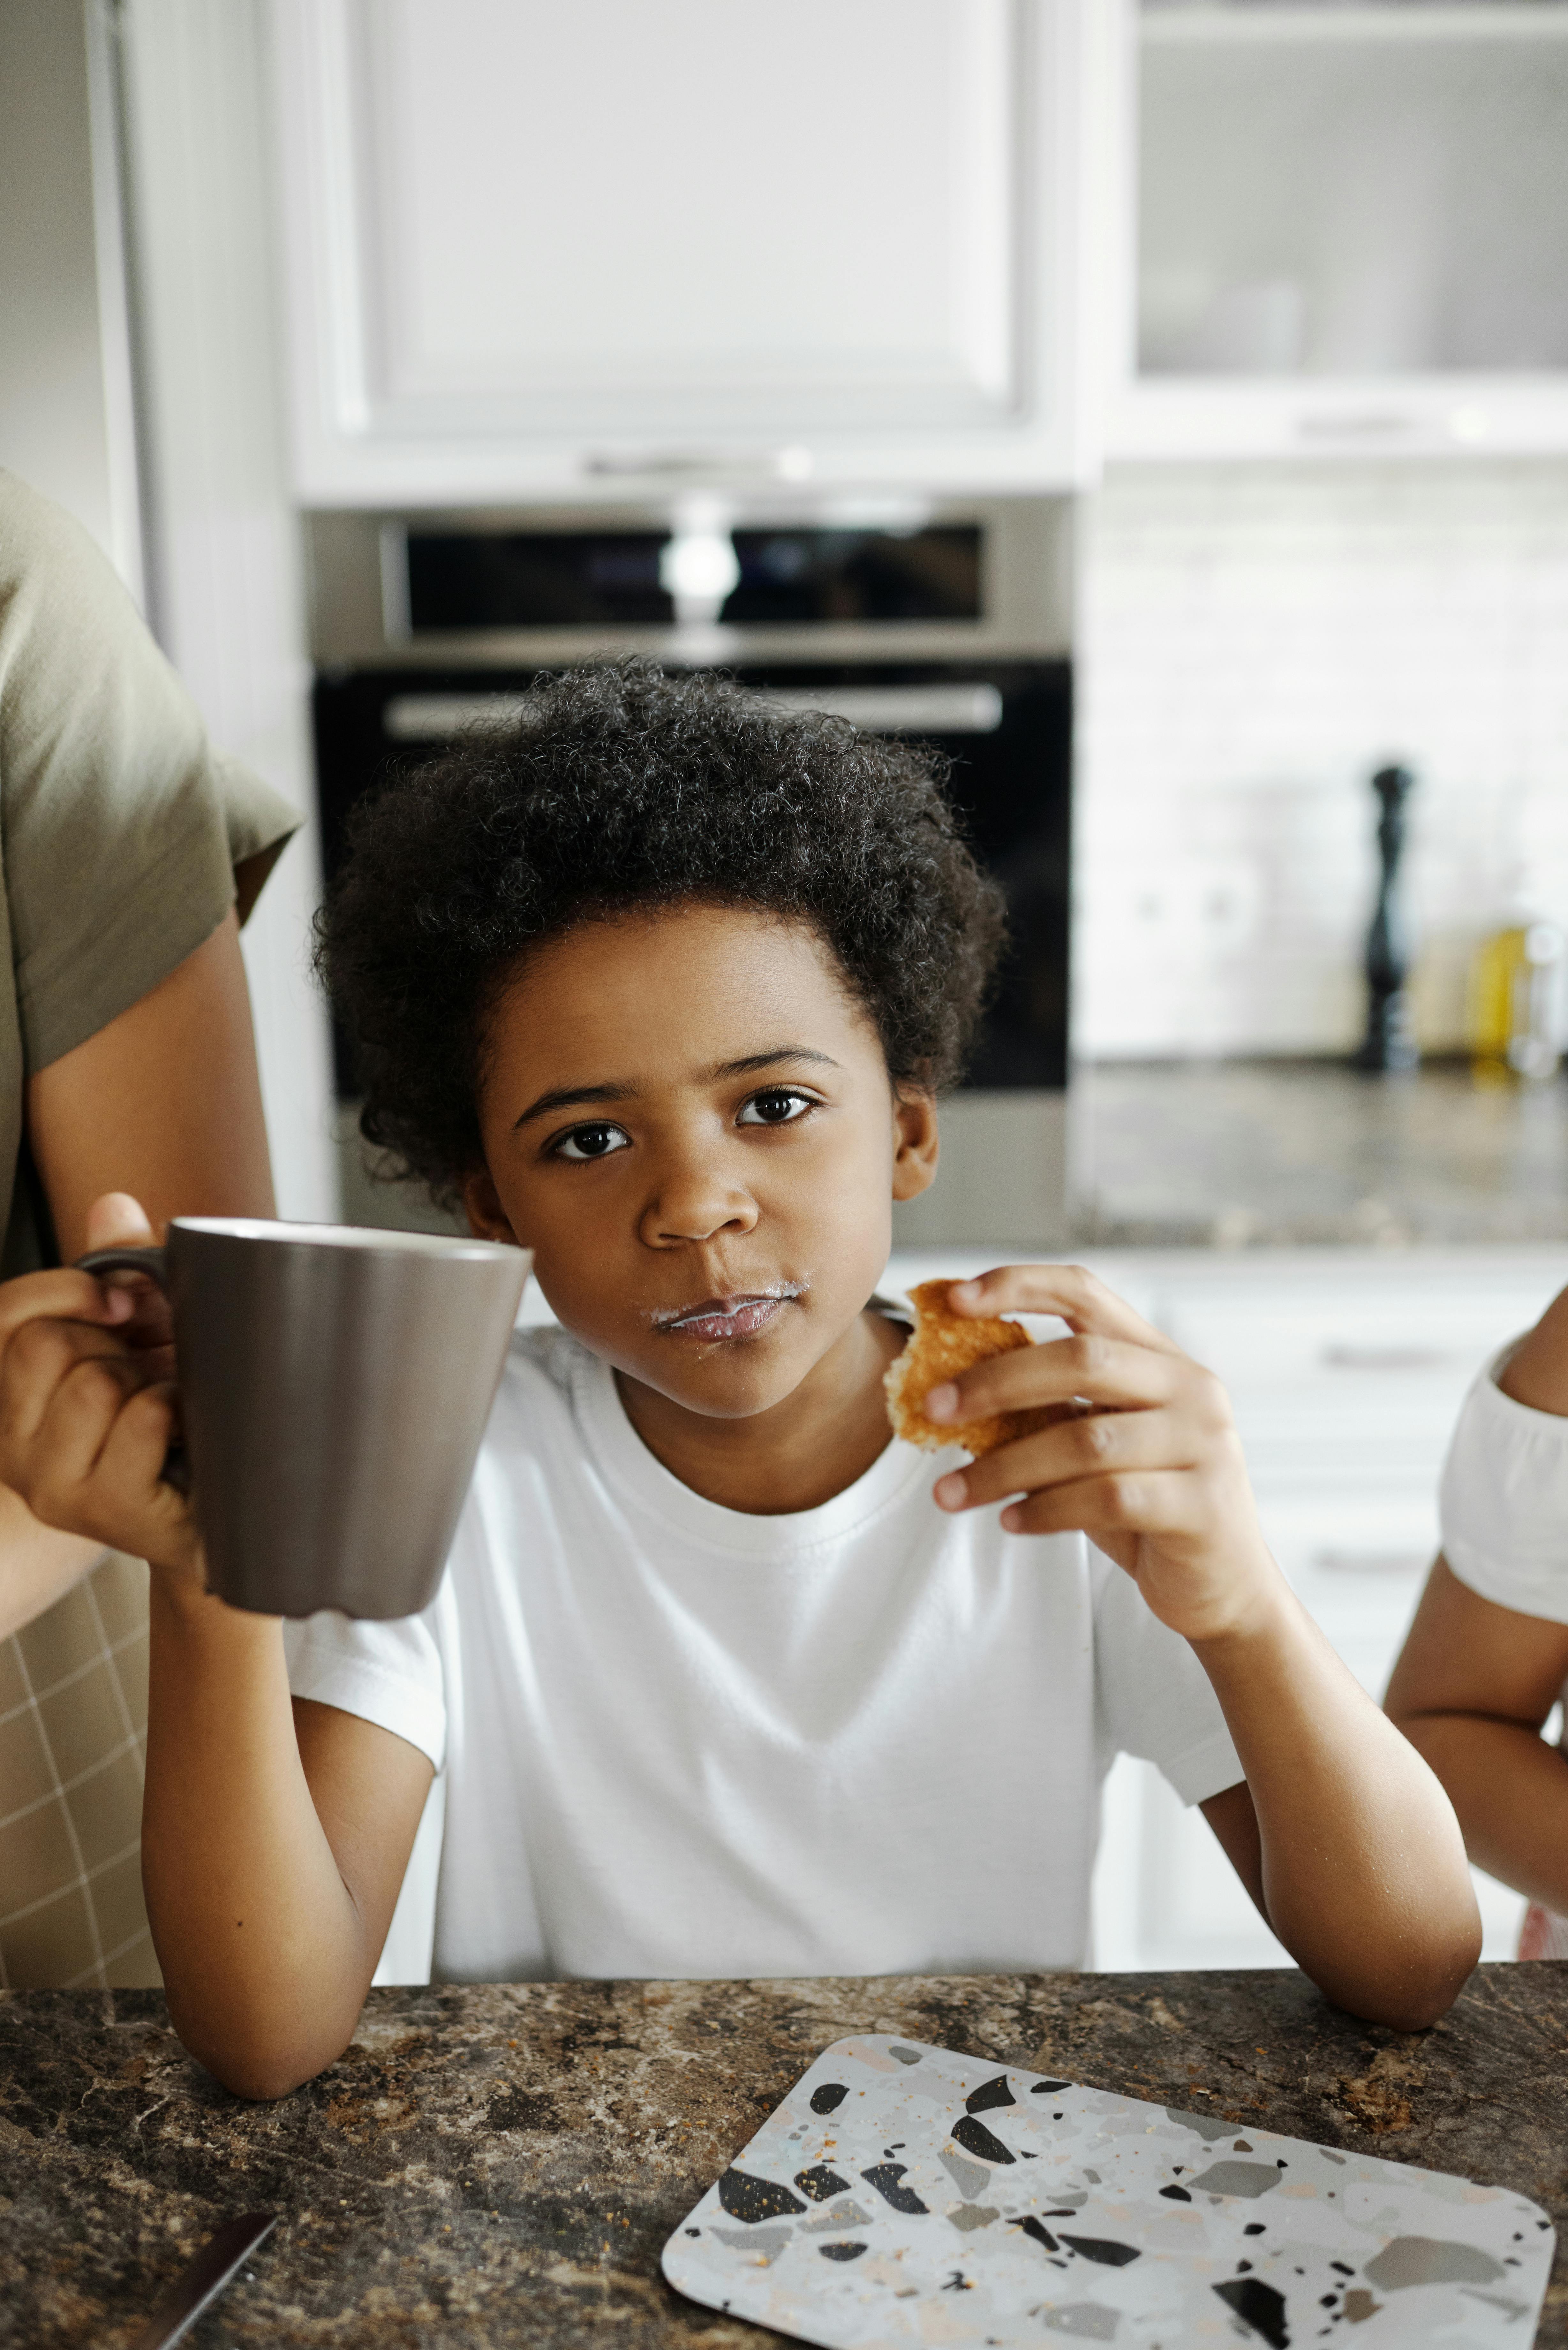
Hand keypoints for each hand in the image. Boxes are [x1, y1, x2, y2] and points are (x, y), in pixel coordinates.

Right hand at [0, 1192, 200, 1579]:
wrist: (228, 1510)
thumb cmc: (179, 1421)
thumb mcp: (148, 1332)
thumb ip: (122, 1266)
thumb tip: (114, 1205)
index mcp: (10, 1398)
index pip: (5, 1314)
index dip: (68, 1290)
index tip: (120, 1304)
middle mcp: (13, 1447)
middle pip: (46, 1346)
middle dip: (114, 1348)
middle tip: (145, 1381)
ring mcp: (53, 1485)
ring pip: (93, 1383)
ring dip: (147, 1385)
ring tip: (164, 1415)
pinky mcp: (104, 1511)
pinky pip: (142, 1418)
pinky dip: (176, 1412)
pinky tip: (183, 1439)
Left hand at [923, 1264, 1277, 1643]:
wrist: (1223, 1587)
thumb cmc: (1146, 1507)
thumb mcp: (1099, 1445)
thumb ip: (1052, 1411)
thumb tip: (952, 1391)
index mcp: (1161, 1360)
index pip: (1087, 1294)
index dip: (1019, 1285)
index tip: (954, 1299)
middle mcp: (1191, 1389)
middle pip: (1081, 1360)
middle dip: (996, 1382)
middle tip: (933, 1408)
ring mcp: (1203, 1445)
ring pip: (1085, 1440)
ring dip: (1004, 1467)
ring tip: (951, 1492)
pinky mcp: (1201, 1504)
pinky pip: (1105, 1498)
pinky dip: (1045, 1510)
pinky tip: (1011, 1522)